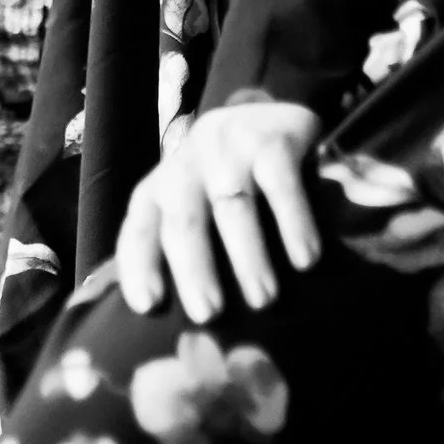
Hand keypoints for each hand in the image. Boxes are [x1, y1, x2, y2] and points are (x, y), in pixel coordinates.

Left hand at [117, 97, 322, 322]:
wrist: (271, 116)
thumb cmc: (226, 185)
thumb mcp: (195, 209)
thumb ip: (183, 250)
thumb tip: (175, 327)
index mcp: (159, 190)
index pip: (139, 229)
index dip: (140, 266)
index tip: (148, 306)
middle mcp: (187, 167)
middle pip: (184, 221)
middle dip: (194, 270)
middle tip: (209, 313)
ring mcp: (230, 148)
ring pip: (234, 206)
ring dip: (248, 256)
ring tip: (263, 299)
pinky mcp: (274, 138)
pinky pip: (282, 183)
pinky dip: (293, 222)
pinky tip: (305, 259)